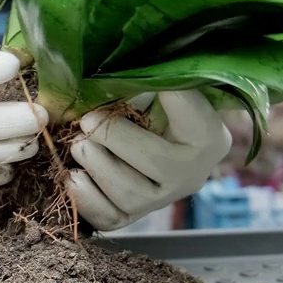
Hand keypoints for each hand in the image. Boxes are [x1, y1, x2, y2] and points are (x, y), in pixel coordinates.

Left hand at [67, 90, 231, 230]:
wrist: (154, 139)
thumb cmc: (155, 103)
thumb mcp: (162, 85)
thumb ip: (153, 75)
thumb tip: (122, 64)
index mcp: (208, 135)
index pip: (187, 108)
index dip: (156, 93)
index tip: (128, 82)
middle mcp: (192, 174)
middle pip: (156, 163)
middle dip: (113, 139)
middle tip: (86, 121)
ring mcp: (163, 199)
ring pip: (130, 195)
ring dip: (97, 167)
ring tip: (79, 146)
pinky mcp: (135, 215)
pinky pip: (110, 218)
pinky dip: (86, 199)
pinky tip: (73, 177)